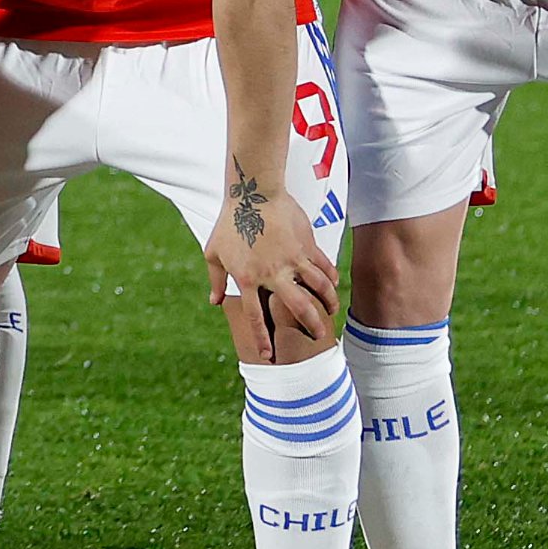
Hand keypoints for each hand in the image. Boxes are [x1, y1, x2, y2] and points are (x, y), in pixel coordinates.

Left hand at [207, 181, 339, 351]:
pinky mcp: (307, 245)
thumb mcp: (214, 252)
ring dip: (328, 303)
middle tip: (317, 336)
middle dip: (311, 326)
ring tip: (331, 312)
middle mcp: (273, 273)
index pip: (255, 316)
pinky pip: (324, 266)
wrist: (253, 193)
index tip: (269, 355)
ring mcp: (293, 259)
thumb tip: (215, 301)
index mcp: (248, 278)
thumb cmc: (230, 222)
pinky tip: (333, 285)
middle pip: (298, 308)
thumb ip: (216, 280)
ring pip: (319, 288)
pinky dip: (331, 278)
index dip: (262, 337)